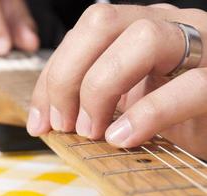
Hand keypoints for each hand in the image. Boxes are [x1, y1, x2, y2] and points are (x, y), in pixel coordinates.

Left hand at [27, 3, 206, 159]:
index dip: (50, 77)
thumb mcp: (124, 98)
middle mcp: (164, 24)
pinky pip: (188, 86)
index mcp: (134, 28)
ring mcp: (199, 44)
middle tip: (63, 123)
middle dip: (67, 76)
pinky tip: (123, 137)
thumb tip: (49, 113)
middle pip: (100, 23)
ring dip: (100, 89)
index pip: (80, 35)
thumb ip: (93, 96)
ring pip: (142, 40)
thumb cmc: (170, 109)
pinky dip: (147, 114)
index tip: (39, 119)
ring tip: (91, 130)